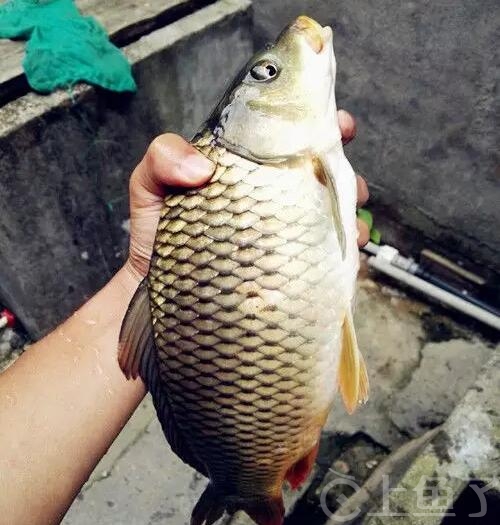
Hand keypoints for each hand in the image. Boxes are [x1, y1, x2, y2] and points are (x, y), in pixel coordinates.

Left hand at [125, 111, 369, 279]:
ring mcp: (283, 232)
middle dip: (344, 166)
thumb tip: (201, 167)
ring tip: (352, 213)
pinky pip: (329, 251)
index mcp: (246, 170)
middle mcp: (269, 198)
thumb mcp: (149, 189)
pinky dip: (346, 245)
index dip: (316, 125)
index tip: (339, 125)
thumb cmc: (159, 239)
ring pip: (330, 208)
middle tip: (352, 177)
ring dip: (349, 206)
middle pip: (318, 172)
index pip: (286, 139)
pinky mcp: (292, 266)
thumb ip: (162, 161)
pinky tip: (348, 246)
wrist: (166, 298)